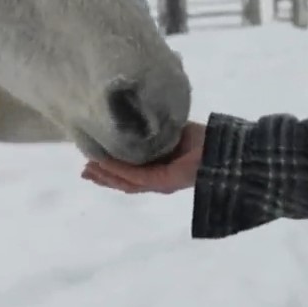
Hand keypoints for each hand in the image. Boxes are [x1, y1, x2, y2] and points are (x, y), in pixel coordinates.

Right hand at [79, 120, 205, 193]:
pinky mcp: (164, 181)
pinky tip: (104, 162)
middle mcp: (159, 181)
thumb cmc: (202, 139)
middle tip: (84, 171)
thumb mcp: (171, 134)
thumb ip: (154, 135)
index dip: (111, 171)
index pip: (131, 175)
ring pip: (126, 182)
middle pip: (124, 183)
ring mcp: (161, 183)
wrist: (224, 147)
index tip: (92, 163)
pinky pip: (136, 176)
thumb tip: (134, 123)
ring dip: (106, 174)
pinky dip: (118, 169)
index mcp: (161, 171)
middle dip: (103, 176)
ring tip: (88, 168)